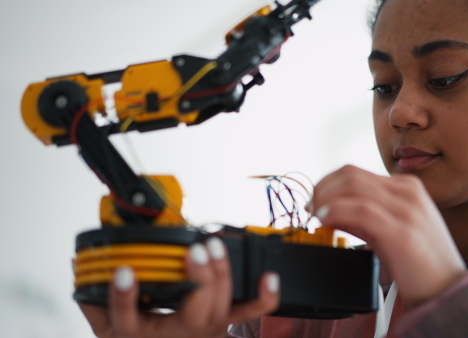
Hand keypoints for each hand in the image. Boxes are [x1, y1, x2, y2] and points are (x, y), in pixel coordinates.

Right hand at [80, 237, 279, 337]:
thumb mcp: (109, 332)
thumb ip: (94, 304)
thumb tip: (81, 269)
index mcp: (141, 337)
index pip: (128, 319)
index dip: (126, 296)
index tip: (124, 271)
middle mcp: (180, 335)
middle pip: (194, 312)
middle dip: (199, 278)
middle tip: (194, 250)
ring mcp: (209, 329)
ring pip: (223, 303)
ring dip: (221, 272)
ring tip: (213, 245)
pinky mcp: (226, 322)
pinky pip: (251, 311)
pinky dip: (263, 296)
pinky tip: (269, 277)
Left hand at [312, 165, 465, 307]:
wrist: (449, 289)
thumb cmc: (419, 262)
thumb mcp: (388, 230)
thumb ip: (361, 217)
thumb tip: (328, 209)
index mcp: (406, 188)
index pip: (355, 172)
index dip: (327, 183)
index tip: (314, 202)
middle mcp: (407, 192)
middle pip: (350, 174)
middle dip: (322, 188)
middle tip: (310, 209)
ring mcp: (407, 210)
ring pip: (352, 186)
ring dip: (325, 198)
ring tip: (315, 216)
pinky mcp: (402, 231)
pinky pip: (361, 210)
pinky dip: (336, 211)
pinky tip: (325, 221)